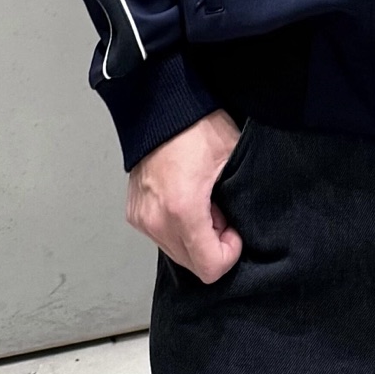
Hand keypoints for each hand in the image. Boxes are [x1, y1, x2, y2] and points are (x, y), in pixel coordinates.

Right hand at [126, 108, 245, 283]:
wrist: (161, 106)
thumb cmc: (197, 126)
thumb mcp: (231, 160)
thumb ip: (238, 201)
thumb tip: (240, 226)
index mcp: (182, 209)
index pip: (210, 267)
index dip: (229, 252)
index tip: (233, 229)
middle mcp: (156, 220)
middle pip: (192, 265)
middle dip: (211, 244)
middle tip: (218, 210)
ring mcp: (142, 218)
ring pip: (176, 253)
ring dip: (193, 236)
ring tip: (202, 201)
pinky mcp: (134, 213)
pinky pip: (161, 236)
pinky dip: (176, 227)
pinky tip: (183, 199)